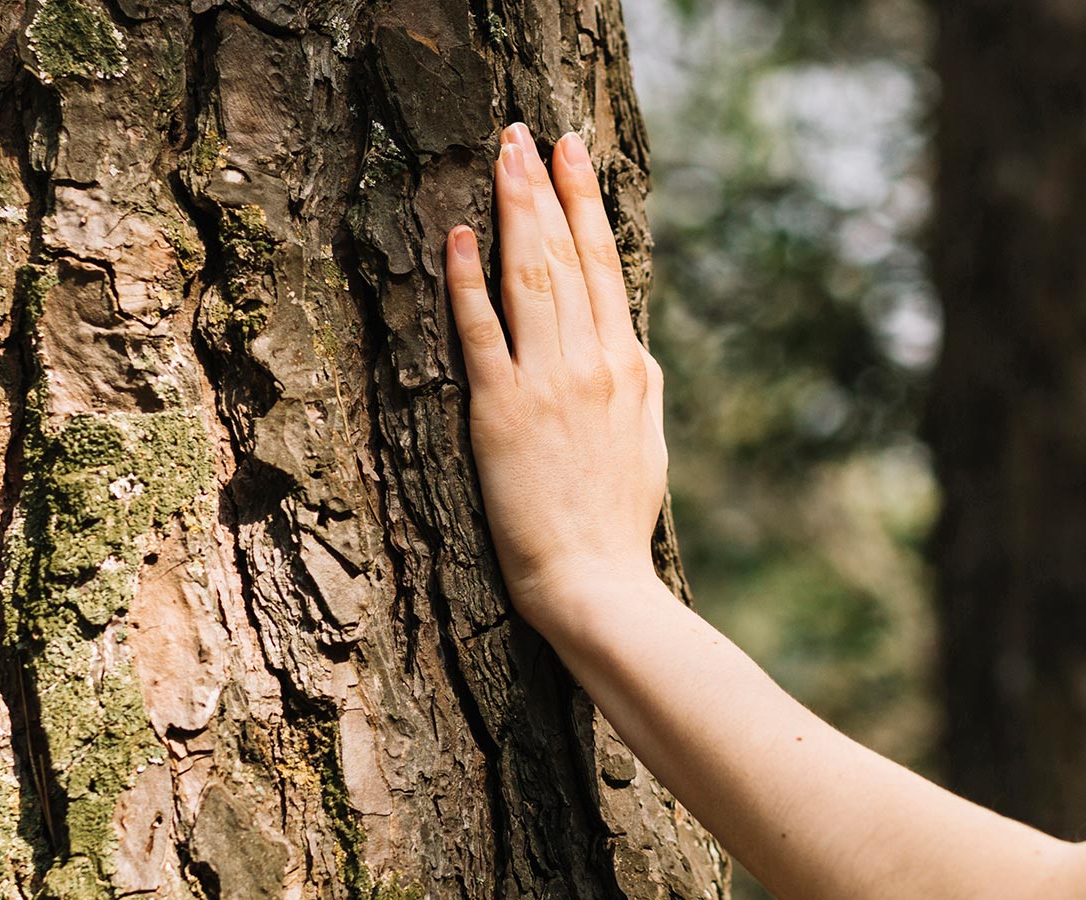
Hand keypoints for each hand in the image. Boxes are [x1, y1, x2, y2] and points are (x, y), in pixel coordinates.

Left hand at [445, 123, 666, 635]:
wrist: (596, 582)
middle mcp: (590, 362)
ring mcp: (545, 383)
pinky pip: (482, 334)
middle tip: (523, 131)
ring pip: (530, 279)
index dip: (586, 201)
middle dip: (543, 186)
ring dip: (514, 212)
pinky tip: (458, 237)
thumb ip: (638, 383)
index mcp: (628, 365)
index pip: (605, 264)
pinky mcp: (500, 413)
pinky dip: (468, 283)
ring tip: (500, 157)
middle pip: (566, 256)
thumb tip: (632, 342)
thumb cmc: (617, 520)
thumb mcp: (647, 441)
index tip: (571, 152)